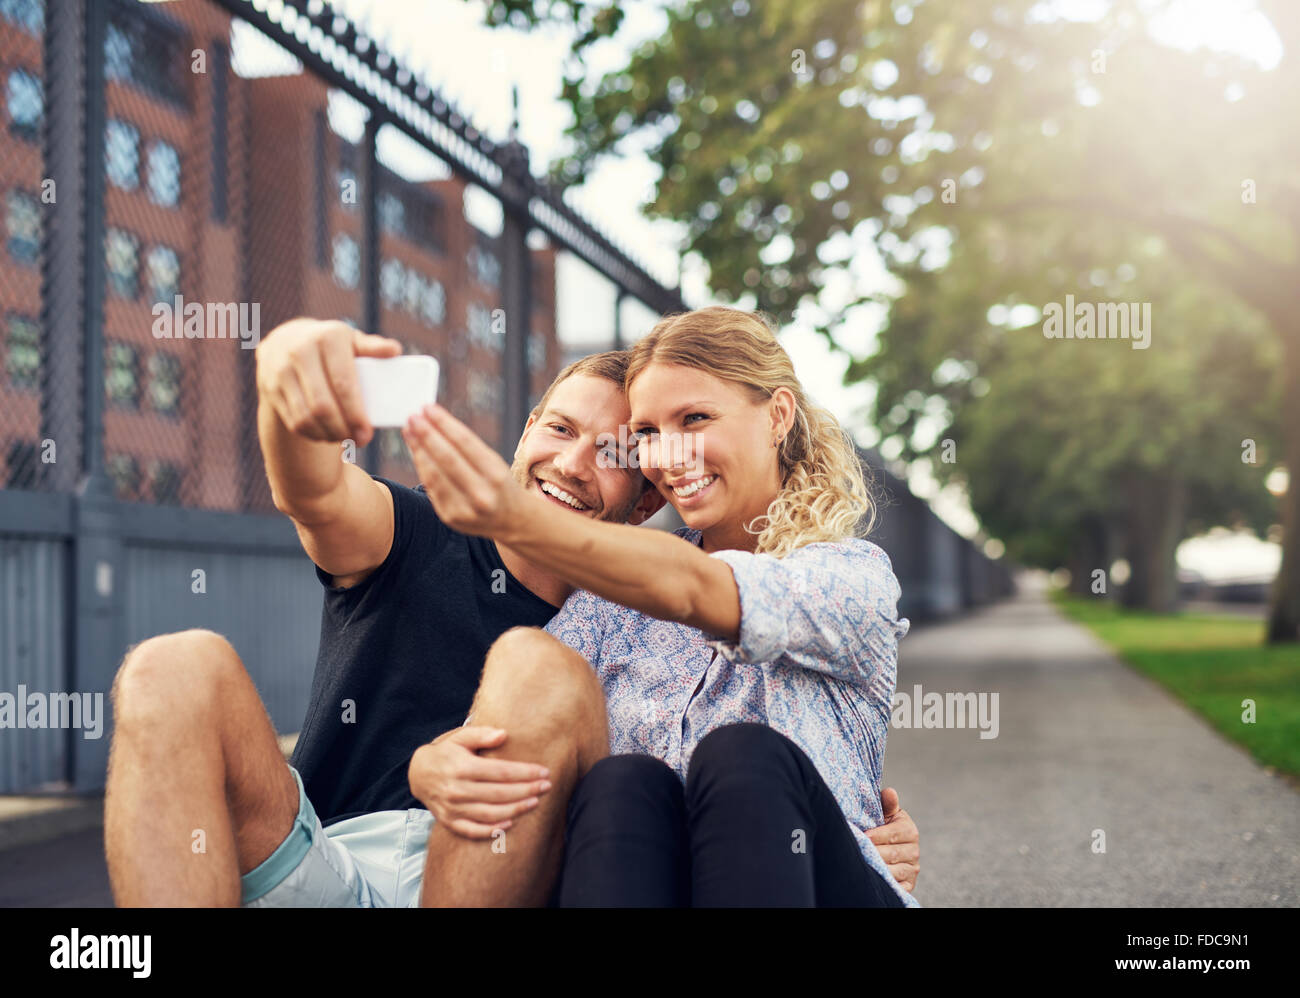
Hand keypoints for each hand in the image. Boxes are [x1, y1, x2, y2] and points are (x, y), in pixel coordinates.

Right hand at [255, 317, 400, 446]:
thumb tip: (395, 351)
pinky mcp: (271, 388)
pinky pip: (293, 421)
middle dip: (343, 429)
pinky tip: (326, 435)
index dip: (356, 413)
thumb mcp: (350, 340)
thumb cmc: (330, 345)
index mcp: (327, 338)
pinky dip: (312, 434)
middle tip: (359, 440)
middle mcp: (300, 352)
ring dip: (328, 435)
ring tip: (344, 438)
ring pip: (306, 417)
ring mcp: (281, 370)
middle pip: (323, 405)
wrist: (285, 340)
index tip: (368, 433)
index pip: (343, 383)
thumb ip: (372, 347)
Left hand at [402, 404, 529, 538]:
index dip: (444, 423)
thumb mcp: (494, 463)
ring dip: (418, 448)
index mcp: (496, 475)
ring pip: (434, 473)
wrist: (512, 521)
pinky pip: (430, 487)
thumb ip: (467, 447)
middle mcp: (481, 494)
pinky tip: (416, 451)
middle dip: (427, 434)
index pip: (465, 443)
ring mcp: (465, 509)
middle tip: (413, 416)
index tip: (428, 407)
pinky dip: (421, 466)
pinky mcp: (450, 518)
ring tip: (409, 430)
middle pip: (447, 458)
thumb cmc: (499, 484)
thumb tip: (433, 422)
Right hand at [407, 726, 553, 838]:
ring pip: (489, 814)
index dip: (524, 773)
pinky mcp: (449, 821)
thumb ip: (481, 734)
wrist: (418, 773)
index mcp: (462, 767)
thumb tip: (504, 734)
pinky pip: (472, 830)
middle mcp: (457, 790)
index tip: (544, 771)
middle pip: (499, 794)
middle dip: (526, 790)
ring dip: (515, 810)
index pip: (500, 772)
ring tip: (534, 802)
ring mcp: (452, 808)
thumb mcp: (460, 737)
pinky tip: (510, 824)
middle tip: (546, 786)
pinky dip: (491, 831)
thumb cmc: (446, 752)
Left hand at [868, 786, 918, 892]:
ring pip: (893, 871)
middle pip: (891, 854)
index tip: (864, 836)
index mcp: (910, 831)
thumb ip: (887, 804)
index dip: (877, 836)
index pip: (893, 834)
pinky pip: (896, 886)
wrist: (889, 849)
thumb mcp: (886, 814)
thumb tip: (889, 792)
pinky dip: (885, 883)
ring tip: (861, 864)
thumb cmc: (883, 827)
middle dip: (873, 852)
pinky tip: (872, 877)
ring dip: (876, 868)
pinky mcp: (908, 884)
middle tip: (857, 851)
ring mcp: (912, 869)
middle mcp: (914, 851)